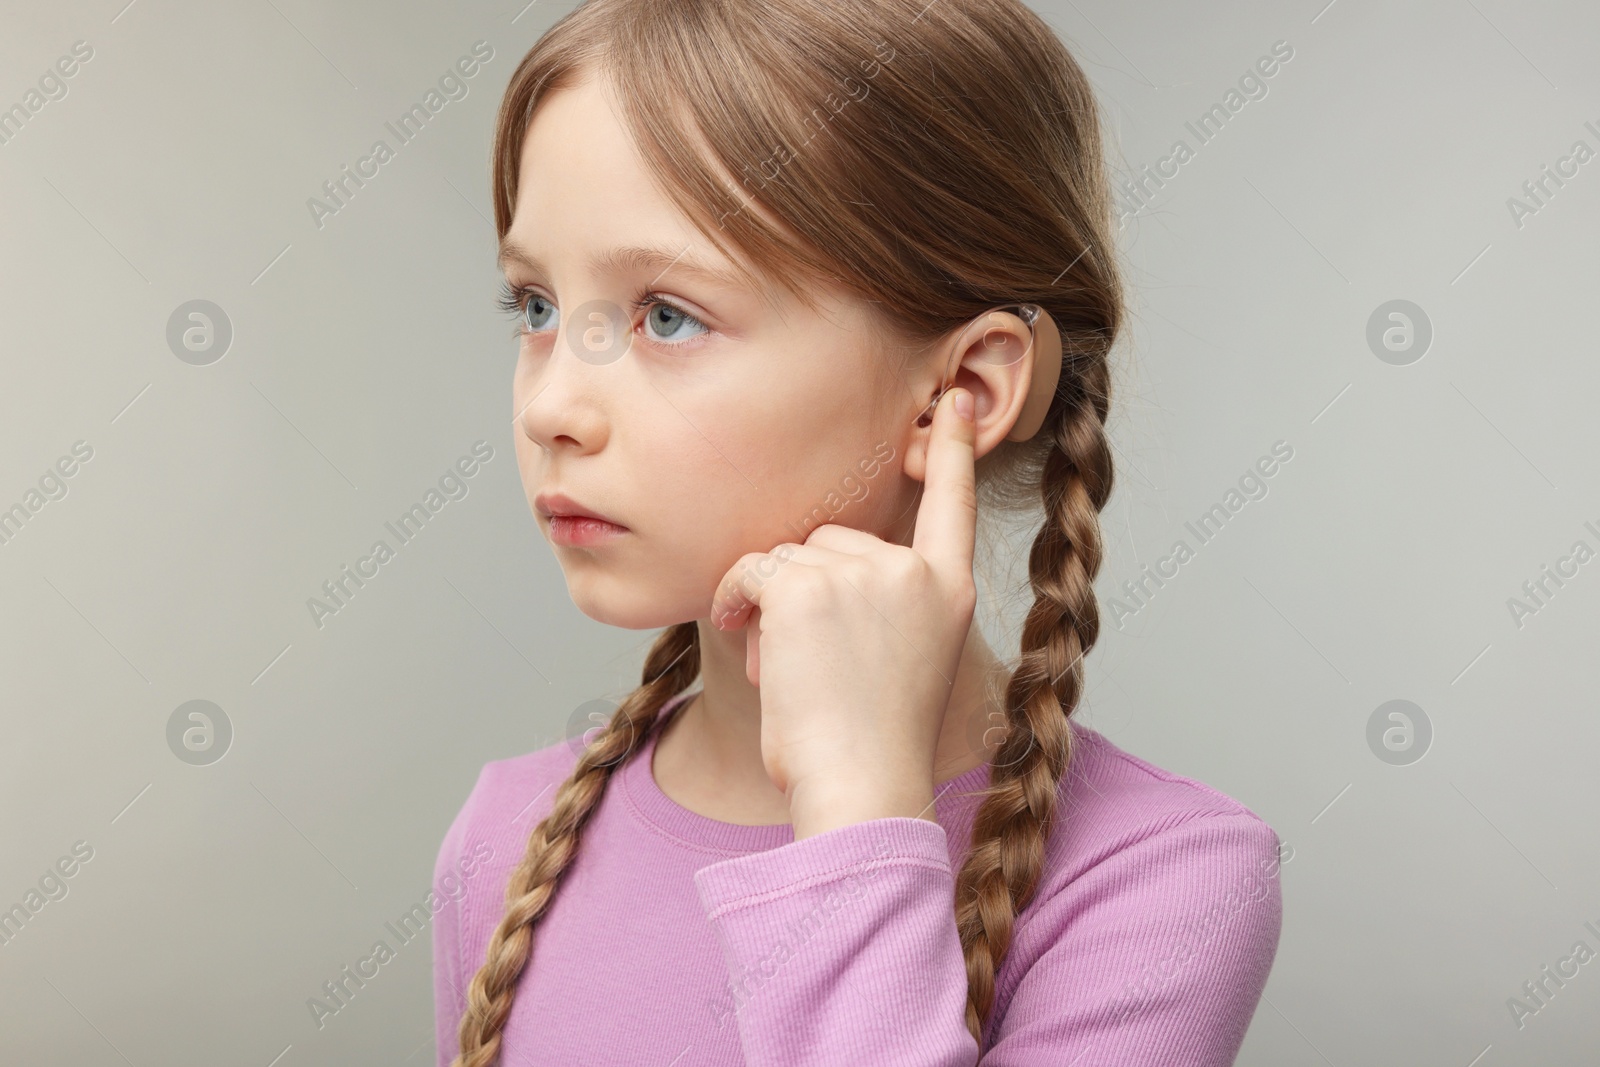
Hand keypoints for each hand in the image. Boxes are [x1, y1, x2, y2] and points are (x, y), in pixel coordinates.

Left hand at [710, 387, 979, 838]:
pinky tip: (752, 648)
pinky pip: (751, 570)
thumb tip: (811, 560)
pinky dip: (734, 604)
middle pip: (832, 539)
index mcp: (947, 591)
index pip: (953, 504)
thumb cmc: (870, 742)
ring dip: (768, 607)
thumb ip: (882, 600)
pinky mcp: (806, 584)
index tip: (960, 399)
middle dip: (803, 592)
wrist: (860, 786)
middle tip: (811, 664)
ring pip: (787, 556)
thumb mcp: (900, 660)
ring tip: (790, 672)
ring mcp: (863, 572)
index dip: (953, 451)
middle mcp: (912, 571)